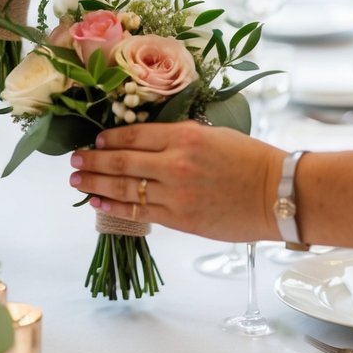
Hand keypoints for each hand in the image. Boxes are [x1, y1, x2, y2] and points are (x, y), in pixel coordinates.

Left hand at [67, 122, 282, 241]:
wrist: (278, 194)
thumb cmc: (251, 160)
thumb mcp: (213, 134)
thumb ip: (179, 136)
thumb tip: (145, 139)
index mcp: (184, 135)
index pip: (133, 134)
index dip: (108, 138)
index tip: (94, 140)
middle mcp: (175, 163)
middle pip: (121, 161)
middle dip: (92, 161)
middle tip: (74, 160)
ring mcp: (176, 193)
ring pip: (124, 187)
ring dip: (95, 183)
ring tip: (77, 181)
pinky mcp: (181, 219)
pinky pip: (140, 211)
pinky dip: (114, 206)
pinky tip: (98, 203)